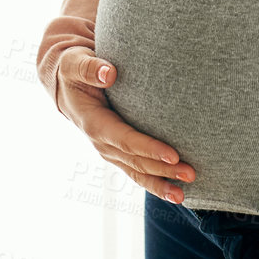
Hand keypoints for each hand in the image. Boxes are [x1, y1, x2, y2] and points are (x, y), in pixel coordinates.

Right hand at [55, 47, 195, 203]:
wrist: (67, 85)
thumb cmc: (74, 69)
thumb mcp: (74, 64)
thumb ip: (89, 68)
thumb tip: (109, 73)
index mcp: (93, 123)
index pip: (125, 139)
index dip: (148, 148)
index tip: (173, 154)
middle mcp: (102, 142)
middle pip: (135, 161)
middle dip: (163, 170)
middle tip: (191, 172)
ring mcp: (110, 150)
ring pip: (137, 172)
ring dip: (161, 183)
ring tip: (183, 195)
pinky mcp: (118, 151)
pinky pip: (137, 171)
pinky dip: (155, 183)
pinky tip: (175, 192)